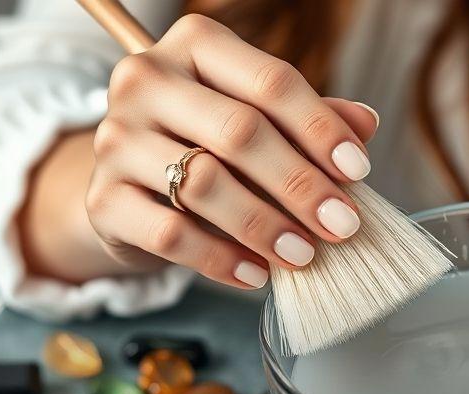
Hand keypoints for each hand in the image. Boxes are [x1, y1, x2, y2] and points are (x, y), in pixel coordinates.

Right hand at [86, 14, 378, 288]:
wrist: (131, 186)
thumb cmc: (206, 144)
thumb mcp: (257, 120)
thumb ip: (308, 120)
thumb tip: (366, 124)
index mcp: (194, 45)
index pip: (269, 81)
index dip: (320, 129)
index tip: (358, 172)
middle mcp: (146, 80)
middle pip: (239, 132)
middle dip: (300, 184)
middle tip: (341, 224)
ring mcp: (116, 138)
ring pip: (204, 184)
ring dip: (264, 226)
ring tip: (303, 254)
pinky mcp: (102, 199)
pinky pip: (170, 233)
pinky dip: (220, 259)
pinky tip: (256, 273)